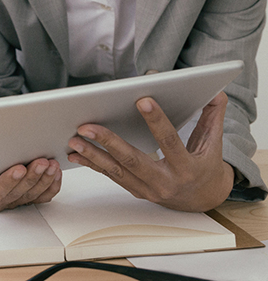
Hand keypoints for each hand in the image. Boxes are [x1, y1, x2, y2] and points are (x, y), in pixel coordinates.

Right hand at [0, 159, 61, 211]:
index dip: (9, 180)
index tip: (19, 169)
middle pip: (17, 193)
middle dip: (32, 176)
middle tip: (41, 162)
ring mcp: (13, 201)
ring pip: (32, 195)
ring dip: (45, 179)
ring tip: (51, 165)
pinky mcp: (27, 199)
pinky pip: (43, 197)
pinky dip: (51, 185)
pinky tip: (55, 173)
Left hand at [67, 93, 233, 211]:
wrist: (202, 199)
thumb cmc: (205, 166)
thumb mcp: (214, 143)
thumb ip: (213, 116)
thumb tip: (216, 91)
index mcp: (186, 168)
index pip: (170, 142)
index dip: (158, 121)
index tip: (142, 100)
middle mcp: (165, 182)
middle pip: (133, 160)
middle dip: (108, 142)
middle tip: (86, 127)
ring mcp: (147, 189)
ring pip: (116, 171)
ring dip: (92, 155)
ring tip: (73, 140)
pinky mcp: (134, 190)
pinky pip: (110, 176)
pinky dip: (92, 164)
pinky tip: (75, 154)